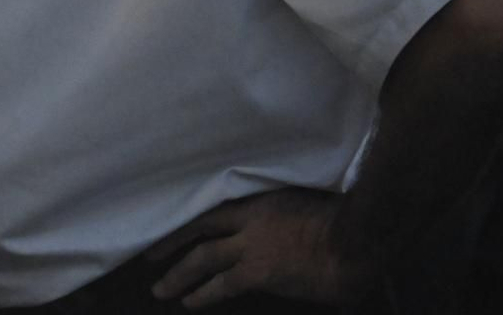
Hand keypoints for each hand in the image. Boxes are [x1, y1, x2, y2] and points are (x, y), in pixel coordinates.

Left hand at [148, 188, 371, 308]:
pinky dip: (204, 293)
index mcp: (256, 200)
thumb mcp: (298, 200)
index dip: (187, 220)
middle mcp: (247, 220)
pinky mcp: (258, 272)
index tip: (166, 227)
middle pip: (199, 230)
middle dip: (171, 245)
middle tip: (149, 257)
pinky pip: (222, 285)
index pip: (211, 208)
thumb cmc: (335, 221)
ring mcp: (250, 246)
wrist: (353, 244)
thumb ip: (273, 208)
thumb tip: (260, 219)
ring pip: (203, 259)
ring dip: (179, 275)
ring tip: (161, 288)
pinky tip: (190, 302)